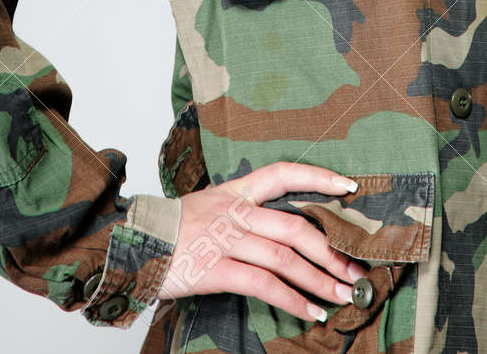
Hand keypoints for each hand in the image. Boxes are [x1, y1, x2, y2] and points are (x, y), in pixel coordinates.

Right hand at [156, 160, 369, 322]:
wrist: (131, 244)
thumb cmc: (171, 231)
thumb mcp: (207, 207)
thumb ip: (241, 212)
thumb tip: (280, 228)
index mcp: (234, 191)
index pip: (282, 173)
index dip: (317, 177)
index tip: (348, 187)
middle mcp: (234, 211)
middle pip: (295, 225)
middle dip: (332, 252)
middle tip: (355, 272)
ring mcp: (225, 238)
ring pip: (285, 257)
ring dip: (319, 280)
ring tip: (341, 297)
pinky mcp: (216, 268)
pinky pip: (263, 284)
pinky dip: (291, 300)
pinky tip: (308, 312)